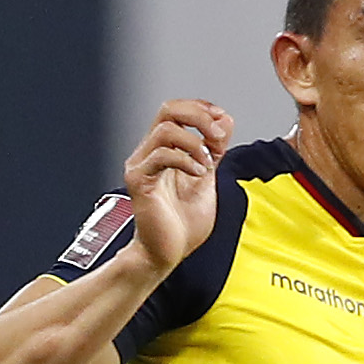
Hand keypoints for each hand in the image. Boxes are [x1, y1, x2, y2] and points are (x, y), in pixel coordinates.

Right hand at [125, 99, 231, 272]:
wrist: (165, 255)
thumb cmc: (181, 225)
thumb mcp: (206, 179)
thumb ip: (214, 151)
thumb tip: (224, 121)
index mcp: (164, 150)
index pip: (177, 110)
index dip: (202, 108)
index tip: (222, 121)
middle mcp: (149, 153)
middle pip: (168, 109)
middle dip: (199, 115)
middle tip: (217, 135)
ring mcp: (141, 165)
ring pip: (165, 129)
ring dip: (194, 143)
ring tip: (207, 165)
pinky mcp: (139, 181)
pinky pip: (161, 155)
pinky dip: (186, 160)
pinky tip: (198, 175)